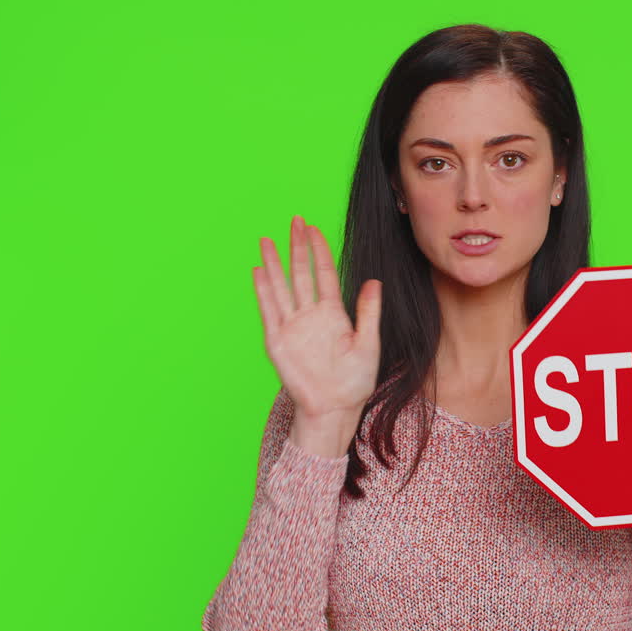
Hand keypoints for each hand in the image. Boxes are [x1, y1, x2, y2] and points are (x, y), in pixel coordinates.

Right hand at [252, 215, 381, 422]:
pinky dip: (263, 291)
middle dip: (297, 247)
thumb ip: (368, 312)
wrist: (335, 409)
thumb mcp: (369, 344)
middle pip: (300, 273)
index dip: (318, 250)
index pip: (323, 273)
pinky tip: (258, 271)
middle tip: (294, 221)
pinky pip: (269, 311)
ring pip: (281, 287)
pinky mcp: (278, 341)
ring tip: (267, 240)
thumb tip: (373, 282)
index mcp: (333, 314)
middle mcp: (310, 316)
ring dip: (274, 264)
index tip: (313, 228)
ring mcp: (293, 327)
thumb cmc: (354, 382)